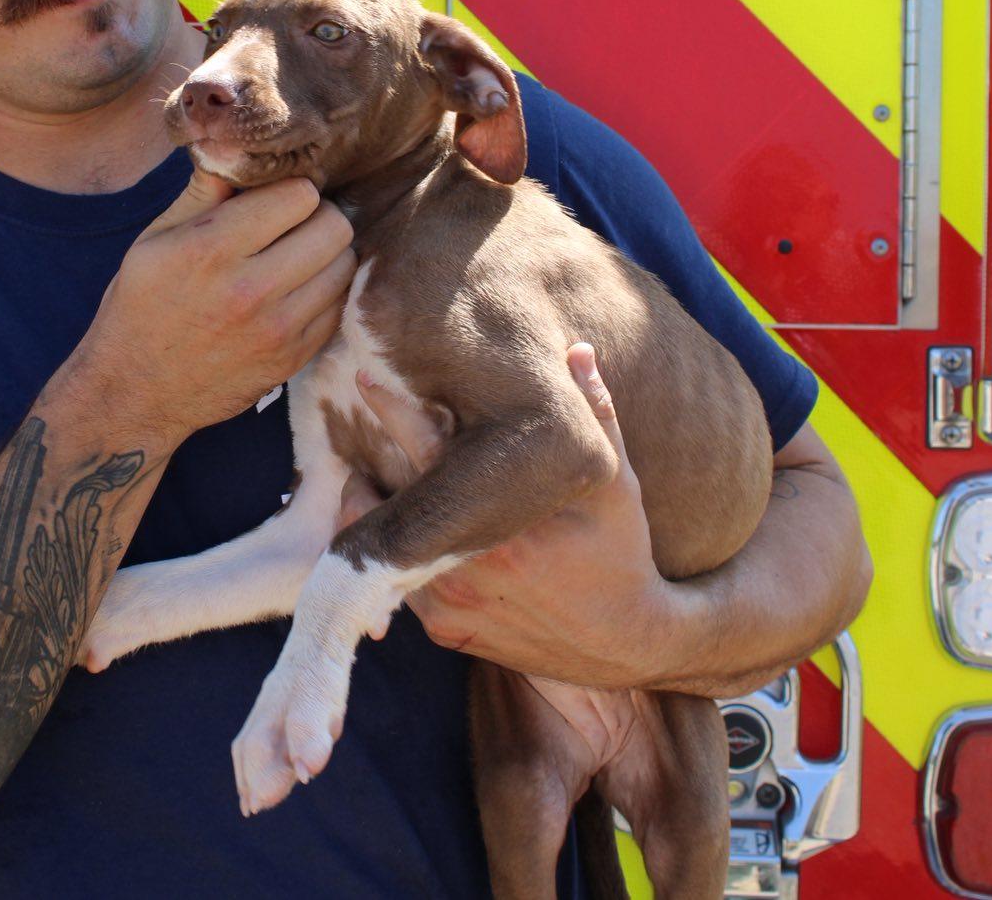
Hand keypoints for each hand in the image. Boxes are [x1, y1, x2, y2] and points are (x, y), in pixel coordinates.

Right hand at [70, 170, 356, 441]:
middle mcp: (250, 290)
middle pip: (334, 227)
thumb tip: (238, 146)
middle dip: (316, 216)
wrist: (136, 392)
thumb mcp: (154, 240)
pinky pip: (339, 307)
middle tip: (292, 225)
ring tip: (295, 257)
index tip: (272, 200)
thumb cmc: (141, 306)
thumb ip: (203, 192)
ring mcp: (278, 330)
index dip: (288, 190)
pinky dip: (325, 291)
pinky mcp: (292, 358)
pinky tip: (296, 290)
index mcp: (211, 250)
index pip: (297, 195)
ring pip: (345, 265)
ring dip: (326, 254)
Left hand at [340, 344, 693, 686]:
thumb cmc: (621, 550)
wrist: (627, 643)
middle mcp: (468, 565)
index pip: (426, 449)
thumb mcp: (616, 481)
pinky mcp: (447, 632)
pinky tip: (415, 541)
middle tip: (364, 450)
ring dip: (379, 517)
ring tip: (382, 492)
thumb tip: (577, 349)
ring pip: (381, 549)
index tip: (367, 378)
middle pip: (379, 504)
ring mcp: (452, 604)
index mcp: (503, 517)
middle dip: (365, 472)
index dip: (393, 409)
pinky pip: (397, 587)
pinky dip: (400, 559)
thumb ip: (595, 412)